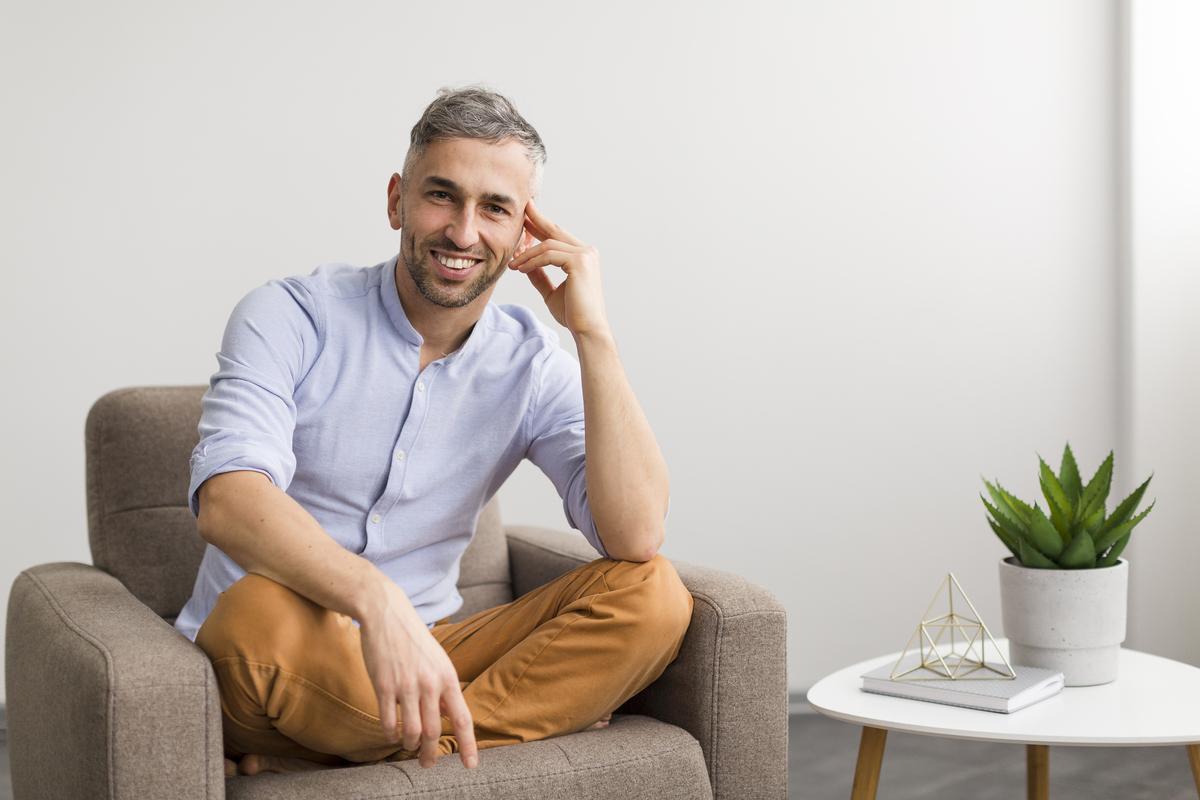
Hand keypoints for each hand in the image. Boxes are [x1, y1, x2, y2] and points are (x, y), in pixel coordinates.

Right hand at [358, 580, 477, 768]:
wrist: (387, 614)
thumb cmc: (414, 640)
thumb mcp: (438, 661)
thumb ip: (444, 690)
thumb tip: (450, 716)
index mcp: (448, 678)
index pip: (462, 719)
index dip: (468, 745)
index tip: (470, 765)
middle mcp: (430, 684)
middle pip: (434, 731)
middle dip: (431, 754)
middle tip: (428, 764)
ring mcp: (406, 685)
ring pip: (411, 731)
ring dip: (410, 744)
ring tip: (409, 746)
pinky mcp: (383, 685)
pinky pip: (388, 721)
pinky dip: (390, 733)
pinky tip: (391, 734)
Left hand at [508, 199, 609, 337]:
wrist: (587, 329)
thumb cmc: (574, 314)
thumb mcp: (551, 292)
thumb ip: (540, 276)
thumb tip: (524, 264)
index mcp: (584, 257)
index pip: (558, 237)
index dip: (541, 227)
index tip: (525, 220)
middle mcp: (587, 252)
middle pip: (555, 231)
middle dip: (536, 220)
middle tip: (521, 211)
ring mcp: (585, 255)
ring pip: (548, 245)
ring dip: (527, 254)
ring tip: (513, 264)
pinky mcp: (579, 262)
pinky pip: (548, 255)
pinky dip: (532, 261)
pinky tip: (521, 268)